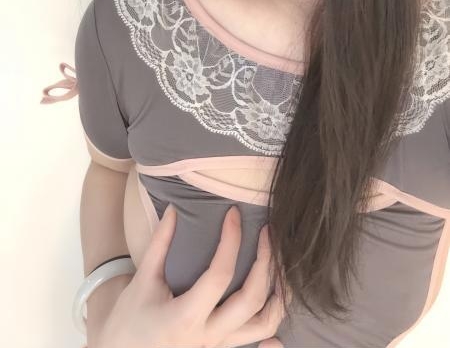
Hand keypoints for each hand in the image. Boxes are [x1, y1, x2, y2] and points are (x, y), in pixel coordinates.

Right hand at [96, 204, 288, 347]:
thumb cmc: (129, 320)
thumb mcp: (143, 280)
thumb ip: (160, 244)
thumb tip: (174, 209)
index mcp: (186, 316)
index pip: (220, 274)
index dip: (231, 240)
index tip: (234, 214)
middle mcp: (207, 335)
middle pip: (251, 300)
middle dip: (266, 262)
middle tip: (267, 233)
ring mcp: (217, 347)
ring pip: (263, 325)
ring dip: (279, 295)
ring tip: (282, 264)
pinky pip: (254, 341)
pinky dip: (272, 326)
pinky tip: (280, 309)